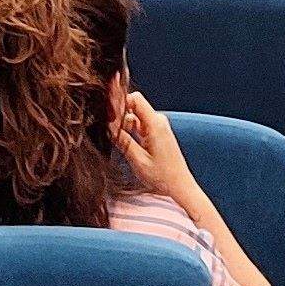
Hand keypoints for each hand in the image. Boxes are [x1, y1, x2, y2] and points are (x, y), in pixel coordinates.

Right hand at [118, 91, 200, 210]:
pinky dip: (128, 131)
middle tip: (105, 129)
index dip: (119, 103)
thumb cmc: (162, 176)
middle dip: (118, 115)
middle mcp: (158, 121)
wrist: (179, 186)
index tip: (106, 114)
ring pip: (134, 117)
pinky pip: (139, 125)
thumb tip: (107, 125)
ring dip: (122, 125)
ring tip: (111, 138)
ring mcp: (158, 127)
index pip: (135, 99)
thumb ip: (122, 140)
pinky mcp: (156, 134)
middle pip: (133, 107)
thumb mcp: (138, 160)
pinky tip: (120, 141)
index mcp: (155, 124)